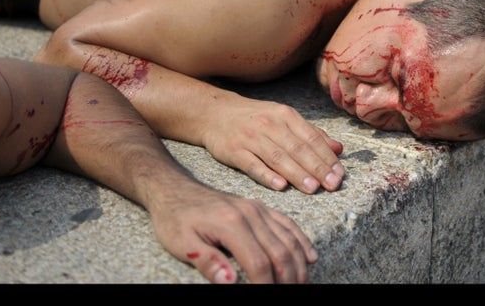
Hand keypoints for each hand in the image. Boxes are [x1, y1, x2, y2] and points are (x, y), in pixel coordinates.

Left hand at [148, 177, 317, 283]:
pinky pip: (287, 224)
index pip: (258, 263)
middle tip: (291, 294)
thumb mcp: (182, 244)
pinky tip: (310, 257)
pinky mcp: (260, 207)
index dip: (266, 286)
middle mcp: (251, 214)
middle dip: (288, 279)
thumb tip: (230, 282)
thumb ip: (208, 262)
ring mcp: (258, 209)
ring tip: (301, 284)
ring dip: (299, 265)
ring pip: (289, 239)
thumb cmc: (175, 219)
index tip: (268, 298)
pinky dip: (301, 242)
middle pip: (280, 252)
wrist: (174, 189)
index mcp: (231, 224)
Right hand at [202, 92, 345, 193]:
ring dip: (297, 174)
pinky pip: (252, 165)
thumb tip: (339, 149)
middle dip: (317, 168)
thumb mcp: (284, 118)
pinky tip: (281, 186)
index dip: (327, 156)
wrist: (215, 113)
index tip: (340, 174)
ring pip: (278, 157)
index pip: (311, 137)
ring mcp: (251, 137)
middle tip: (333, 185)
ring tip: (313, 188)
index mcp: (285, 115)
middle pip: (297, 148)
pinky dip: (267, 175)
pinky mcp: (234, 151)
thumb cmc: (255, 118)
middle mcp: (270, 124)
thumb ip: (311, 134)